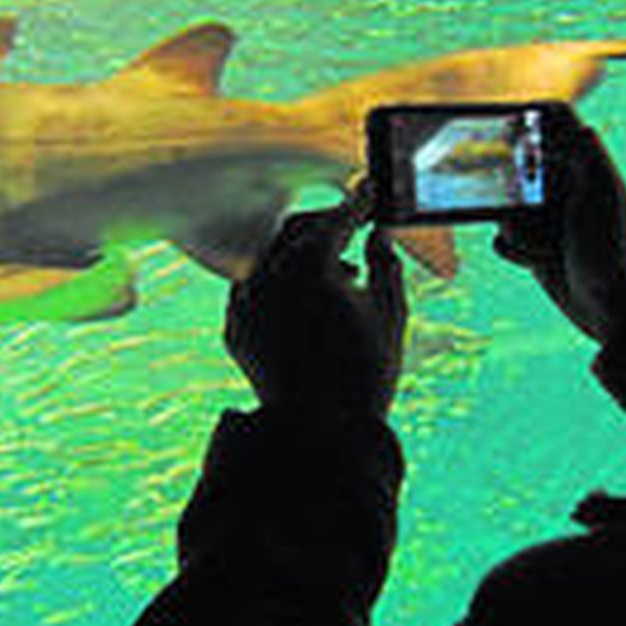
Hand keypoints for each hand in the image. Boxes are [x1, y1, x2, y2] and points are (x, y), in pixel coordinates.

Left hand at [226, 202, 406, 418]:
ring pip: (273, 260)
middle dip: (329, 226)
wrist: (321, 434)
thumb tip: (378, 236)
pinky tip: (309, 304)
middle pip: (299, 231)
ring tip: (342, 276)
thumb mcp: (391, 312)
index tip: (371, 191)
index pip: (337, 218)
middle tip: (357, 228)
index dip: (359, 203)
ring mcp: (245, 303)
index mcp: (308, 263)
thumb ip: (385, 263)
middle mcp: (268, 275)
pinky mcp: (235, 330)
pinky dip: (281, 287)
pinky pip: (256, 292)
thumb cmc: (365, 373)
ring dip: (305, 257)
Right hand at [494, 123, 625, 340]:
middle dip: (510, 185)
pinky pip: (501, 237)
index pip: (552, 121)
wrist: (608, 304)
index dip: (528, 116)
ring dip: (515, 227)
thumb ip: (590, 158)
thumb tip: (580, 125)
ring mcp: (544, 216)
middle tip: (522, 202)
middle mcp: (561, 185)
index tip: (505, 125)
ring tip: (542, 245)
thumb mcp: (603, 195)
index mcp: (581, 165)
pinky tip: (536, 260)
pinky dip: (514, 249)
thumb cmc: (609, 246)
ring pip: (503, 205)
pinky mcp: (531, 244)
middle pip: (515, 162)